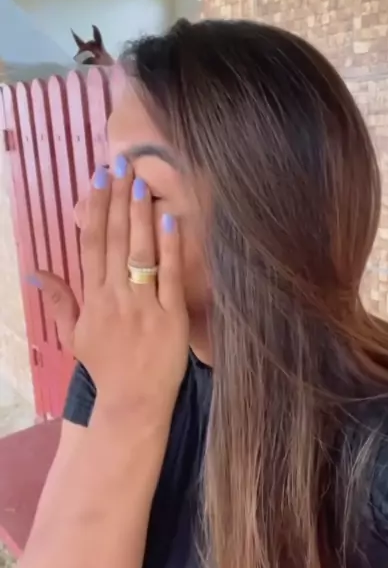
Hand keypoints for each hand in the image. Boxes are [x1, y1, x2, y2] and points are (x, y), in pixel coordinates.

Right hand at [29, 158, 188, 416]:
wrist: (133, 402)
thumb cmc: (105, 368)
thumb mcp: (74, 335)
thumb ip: (59, 299)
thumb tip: (35, 270)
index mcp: (92, 299)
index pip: (91, 245)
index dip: (94, 209)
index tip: (98, 179)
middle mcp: (115, 298)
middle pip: (115, 241)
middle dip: (117, 200)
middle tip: (122, 164)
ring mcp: (144, 307)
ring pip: (140, 253)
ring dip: (139, 215)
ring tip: (141, 182)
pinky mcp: (171, 318)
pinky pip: (169, 277)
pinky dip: (169, 248)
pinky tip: (169, 219)